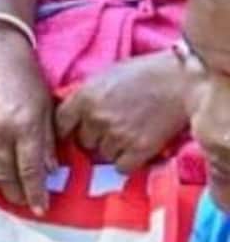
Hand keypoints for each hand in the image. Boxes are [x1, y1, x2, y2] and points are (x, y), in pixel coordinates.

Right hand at [0, 28, 56, 210]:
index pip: (30, 169)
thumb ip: (47, 140)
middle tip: (24, 203)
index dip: (36, 192)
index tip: (41, 207)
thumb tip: (50, 169)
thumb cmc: (25, 77)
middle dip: (16, 193)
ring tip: (8, 191)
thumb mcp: (47, 107)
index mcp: (24, 125)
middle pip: (6, 174)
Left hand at [57, 51, 194, 174]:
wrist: (181, 83)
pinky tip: (135, 150)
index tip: (73, 132)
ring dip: (112, 149)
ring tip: (126, 136)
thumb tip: (74, 112)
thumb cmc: (145, 73)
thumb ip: (87, 95)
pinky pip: (122, 167)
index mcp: (85, 97)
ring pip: (102, 155)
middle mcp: (97, 118)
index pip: (60, 123)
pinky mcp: (139, 149)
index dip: (67, 129)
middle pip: (82, 142)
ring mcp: (117, 135)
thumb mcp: (105, 75)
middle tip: (108, 131)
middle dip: (93, 138)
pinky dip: (127, 162)